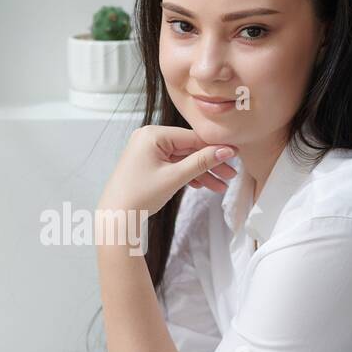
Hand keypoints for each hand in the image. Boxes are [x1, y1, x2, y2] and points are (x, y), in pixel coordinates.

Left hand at [97, 125, 237, 220]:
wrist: (116, 217)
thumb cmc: (139, 196)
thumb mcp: (175, 177)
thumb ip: (201, 162)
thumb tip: (225, 150)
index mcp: (152, 134)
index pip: (192, 137)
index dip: (215, 148)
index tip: (235, 155)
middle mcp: (149, 137)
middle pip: (188, 148)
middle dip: (210, 164)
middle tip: (230, 175)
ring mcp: (147, 150)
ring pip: (182, 159)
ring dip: (201, 172)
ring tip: (221, 186)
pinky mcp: (148, 163)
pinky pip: (173, 165)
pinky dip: (187, 175)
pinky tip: (203, 185)